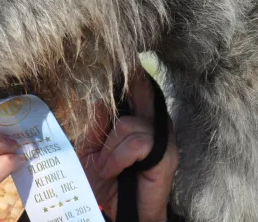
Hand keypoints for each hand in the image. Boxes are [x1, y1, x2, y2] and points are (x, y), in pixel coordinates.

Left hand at [78, 66, 178, 221]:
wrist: (109, 212)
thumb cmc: (100, 177)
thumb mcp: (90, 143)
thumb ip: (96, 120)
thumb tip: (99, 93)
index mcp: (132, 115)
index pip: (134, 84)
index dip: (129, 69)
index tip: (124, 52)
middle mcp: (150, 121)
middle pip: (142, 88)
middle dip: (130, 82)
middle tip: (115, 94)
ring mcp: (162, 137)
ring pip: (132, 123)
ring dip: (111, 146)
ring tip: (105, 165)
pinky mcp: (167, 156)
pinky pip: (139, 141)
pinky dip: (119, 155)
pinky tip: (112, 169)